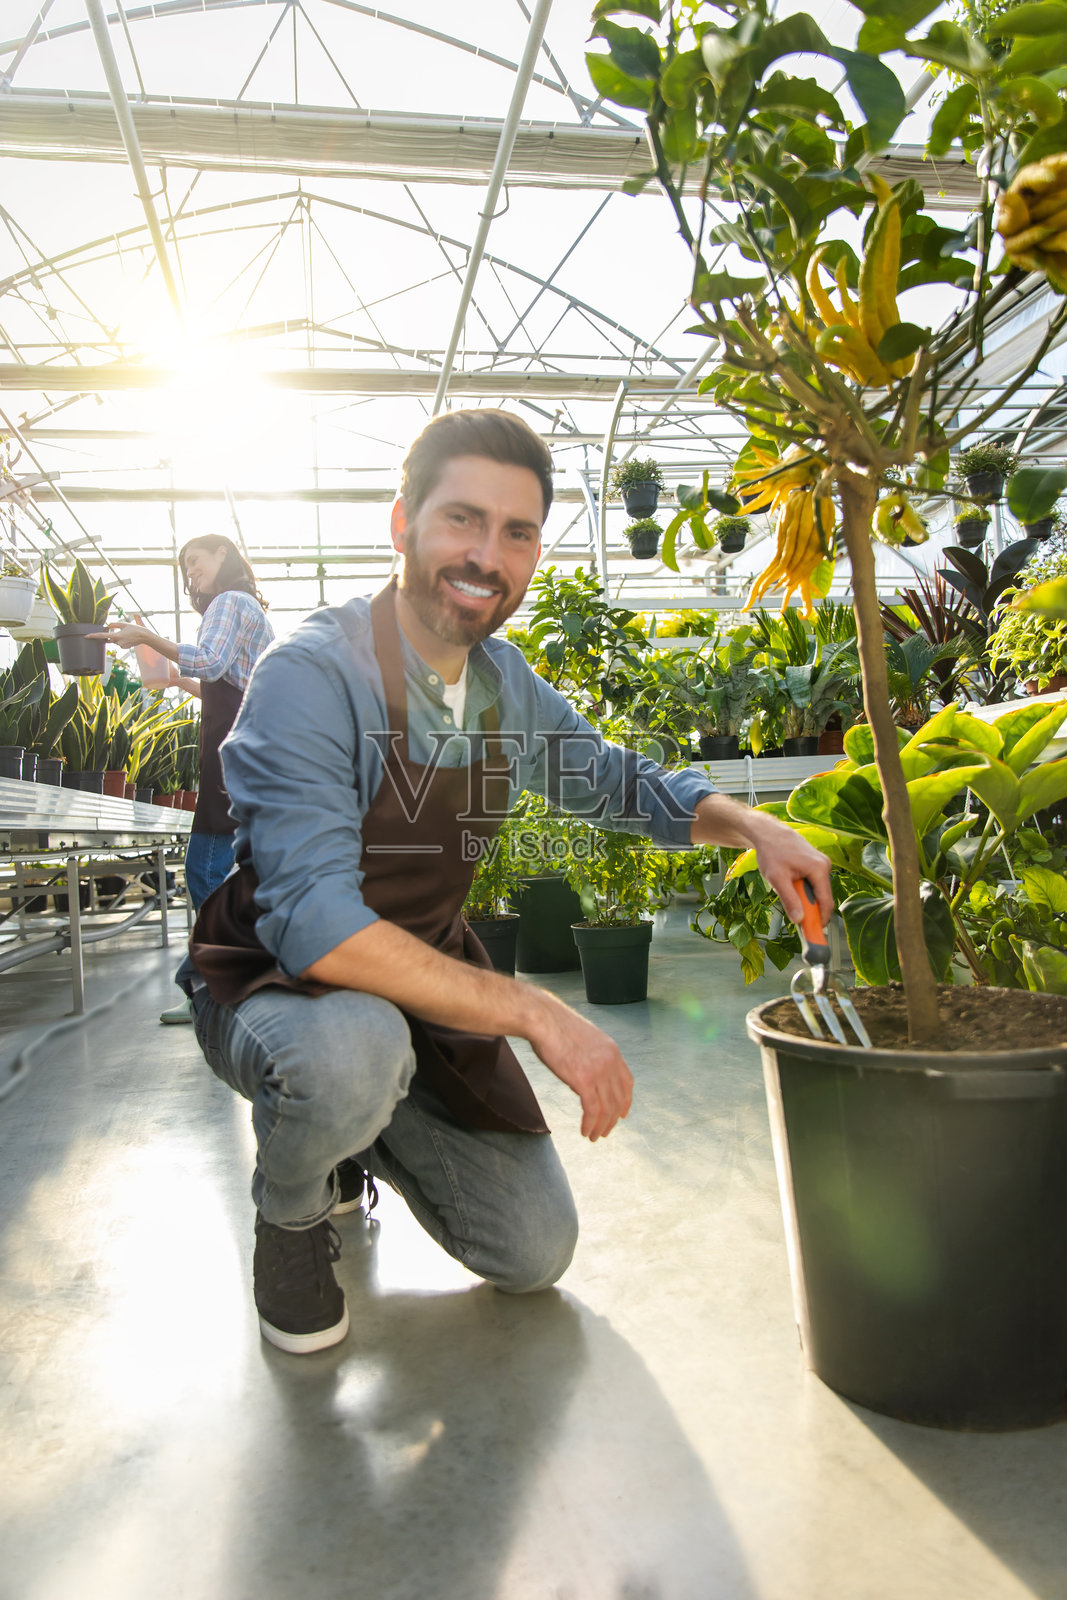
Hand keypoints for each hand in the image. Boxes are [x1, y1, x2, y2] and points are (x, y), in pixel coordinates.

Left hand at [88, 621, 150, 646]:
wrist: (145, 636)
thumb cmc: (135, 629)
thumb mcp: (124, 624)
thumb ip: (114, 624)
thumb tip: (108, 626)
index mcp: (116, 636)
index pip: (102, 636)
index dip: (93, 636)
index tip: (86, 636)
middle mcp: (118, 642)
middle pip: (110, 638)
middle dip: (113, 635)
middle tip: (122, 631)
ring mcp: (121, 646)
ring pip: (115, 641)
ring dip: (119, 637)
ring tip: (128, 634)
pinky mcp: (124, 647)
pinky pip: (120, 643)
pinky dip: (123, 640)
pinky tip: (129, 638)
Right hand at [527, 993, 633, 1140]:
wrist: (543, 1019)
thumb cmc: (554, 1027)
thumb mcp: (583, 1039)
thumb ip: (590, 1056)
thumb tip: (583, 1072)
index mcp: (612, 1050)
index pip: (627, 1081)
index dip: (626, 1100)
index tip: (622, 1113)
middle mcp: (610, 1062)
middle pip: (619, 1099)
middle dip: (613, 1119)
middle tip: (605, 1131)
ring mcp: (599, 1071)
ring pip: (607, 1108)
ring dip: (602, 1126)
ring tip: (594, 1136)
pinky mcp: (584, 1080)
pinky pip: (592, 1110)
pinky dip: (590, 1124)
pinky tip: (585, 1131)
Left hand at [750, 812, 833, 927]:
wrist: (768, 832)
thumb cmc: (772, 852)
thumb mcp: (777, 878)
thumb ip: (789, 899)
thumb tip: (799, 920)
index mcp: (819, 869)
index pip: (826, 901)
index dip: (820, 919)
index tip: (814, 934)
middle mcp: (825, 865)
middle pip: (823, 897)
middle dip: (810, 909)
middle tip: (796, 917)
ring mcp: (822, 863)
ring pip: (817, 890)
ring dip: (805, 897)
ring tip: (786, 890)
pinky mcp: (817, 862)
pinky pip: (814, 882)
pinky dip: (804, 889)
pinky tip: (790, 883)